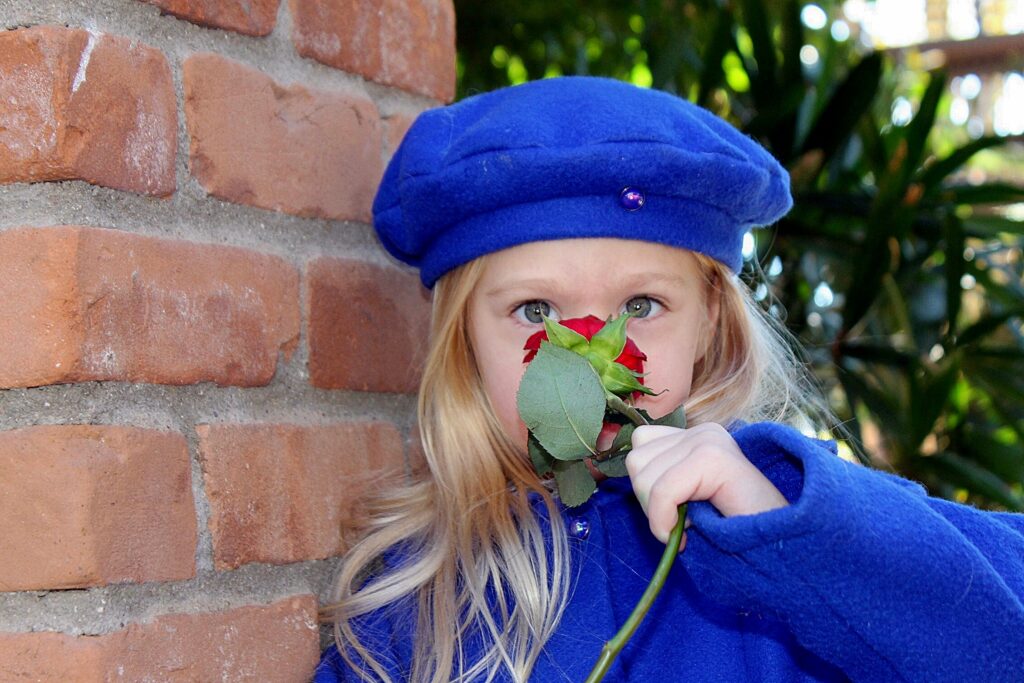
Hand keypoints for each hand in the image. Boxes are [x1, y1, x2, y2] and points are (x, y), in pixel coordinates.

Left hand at [625, 423, 788, 545]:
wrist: (783, 552)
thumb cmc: (733, 533)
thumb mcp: (686, 500)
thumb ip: (657, 480)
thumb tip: (601, 463)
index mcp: (696, 437)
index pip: (640, 445)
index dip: (647, 487)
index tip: (674, 514)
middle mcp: (703, 431)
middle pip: (636, 460)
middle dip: (650, 501)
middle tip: (686, 521)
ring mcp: (710, 441)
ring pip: (643, 474)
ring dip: (659, 512)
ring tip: (695, 522)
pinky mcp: (715, 459)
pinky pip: (661, 491)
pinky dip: (664, 520)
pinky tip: (690, 534)